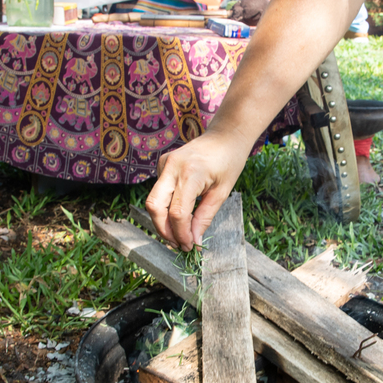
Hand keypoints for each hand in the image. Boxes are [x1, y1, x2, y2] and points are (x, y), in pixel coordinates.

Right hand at [145, 131, 250, 250]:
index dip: (181, 234)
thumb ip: (205, 217)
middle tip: (178, 245)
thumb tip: (193, 241)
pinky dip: (166, 207)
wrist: (225, 135)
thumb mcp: (222, 193)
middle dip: (164, 230)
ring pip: (153, 201)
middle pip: (155, 207)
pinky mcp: (162, 163)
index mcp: (190, 173)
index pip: (177, 213)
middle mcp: (171, 167)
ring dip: (163, 221)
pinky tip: (179, 214)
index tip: (189, 247)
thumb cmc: (229, 162)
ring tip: (179, 235)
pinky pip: (158, 191)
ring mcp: (164, 163)